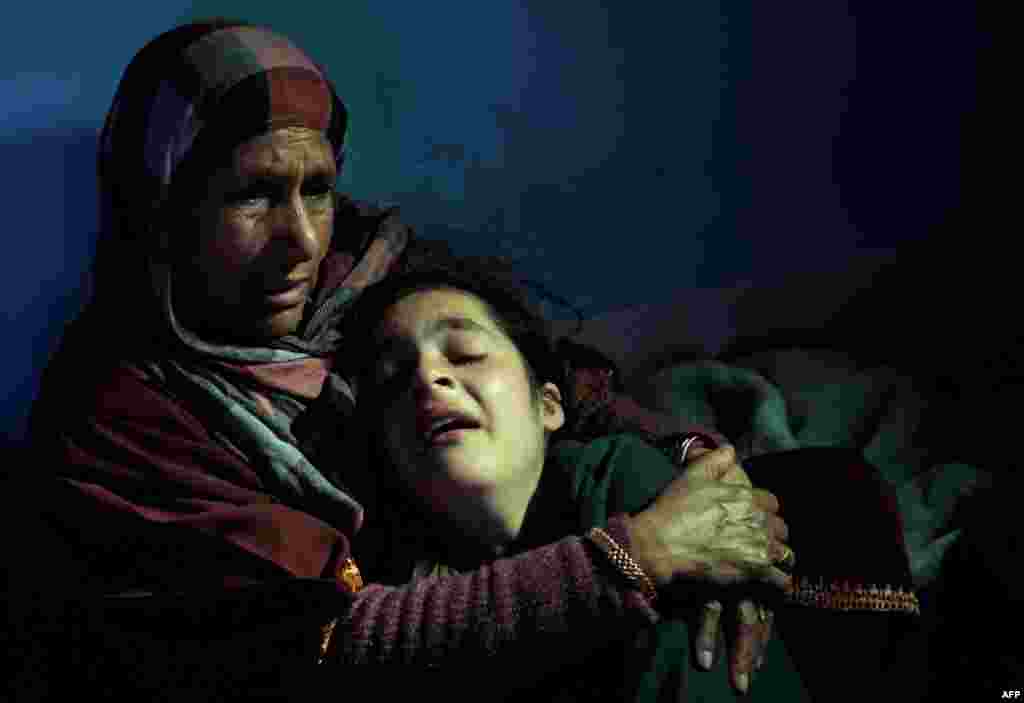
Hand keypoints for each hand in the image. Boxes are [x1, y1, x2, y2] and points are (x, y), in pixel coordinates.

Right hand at [634, 444, 787, 694]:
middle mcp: (758, 520)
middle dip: (772, 535)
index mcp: (746, 496)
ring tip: (767, 566)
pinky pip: (781, 581)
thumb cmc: (673, 510)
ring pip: (786, 555)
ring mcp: (759, 547)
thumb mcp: (691, 476)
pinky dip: (777, 585)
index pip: (772, 502)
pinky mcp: (756, 572)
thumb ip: (715, 460)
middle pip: (781, 529)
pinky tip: (768, 587)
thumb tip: (731, 449)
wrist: (659, 545)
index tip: (753, 519)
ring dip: (778, 560)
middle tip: (758, 544)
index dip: (763, 510)